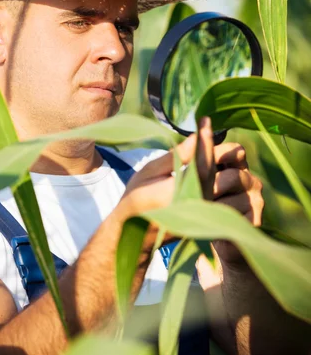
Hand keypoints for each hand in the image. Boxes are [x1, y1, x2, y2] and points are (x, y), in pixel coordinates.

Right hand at [117, 117, 263, 262]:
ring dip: (220, 163)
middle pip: (214, 172)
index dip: (205, 140)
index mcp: (176, 194)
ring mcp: (200, 215)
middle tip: (212, 129)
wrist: (134, 233)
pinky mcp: (203, 219)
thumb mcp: (149, 173)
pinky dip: (217, 177)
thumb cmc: (135, 200)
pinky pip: (216, 194)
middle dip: (216, 149)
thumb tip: (196, 138)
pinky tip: (215, 164)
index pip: (200, 162)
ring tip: (215, 144)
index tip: (205, 121)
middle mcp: (193, 206)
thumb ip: (175, 157)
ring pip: (218, 183)